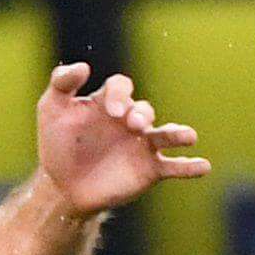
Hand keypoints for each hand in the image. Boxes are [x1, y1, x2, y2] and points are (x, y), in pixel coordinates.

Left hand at [33, 61, 208, 214]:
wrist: (62, 187)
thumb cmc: (57, 144)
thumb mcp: (51, 109)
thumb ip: (62, 83)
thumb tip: (84, 67)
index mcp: (109, 103)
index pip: (121, 87)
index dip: (120, 94)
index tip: (111, 111)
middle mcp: (130, 121)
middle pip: (145, 109)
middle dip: (142, 114)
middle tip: (133, 124)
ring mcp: (142, 145)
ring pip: (166, 135)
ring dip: (178, 134)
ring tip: (188, 136)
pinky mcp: (150, 170)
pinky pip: (174, 166)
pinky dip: (190, 166)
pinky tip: (203, 166)